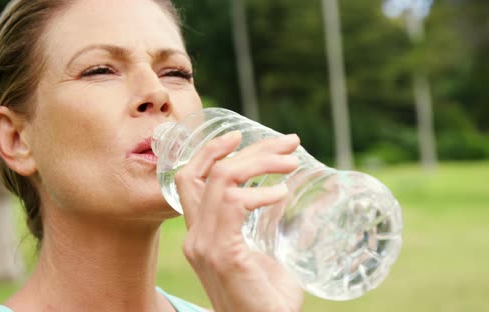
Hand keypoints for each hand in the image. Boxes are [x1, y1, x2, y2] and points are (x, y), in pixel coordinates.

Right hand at [175, 131, 303, 311]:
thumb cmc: (267, 301)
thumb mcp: (271, 253)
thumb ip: (275, 224)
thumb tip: (296, 194)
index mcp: (203, 233)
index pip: (192, 179)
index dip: (213, 151)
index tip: (244, 136)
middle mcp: (196, 235)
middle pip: (209, 171)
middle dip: (248, 148)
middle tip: (287, 141)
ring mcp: (205, 244)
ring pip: (220, 179)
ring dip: (259, 163)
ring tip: (292, 163)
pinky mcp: (222, 254)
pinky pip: (234, 205)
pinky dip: (259, 192)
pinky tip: (282, 193)